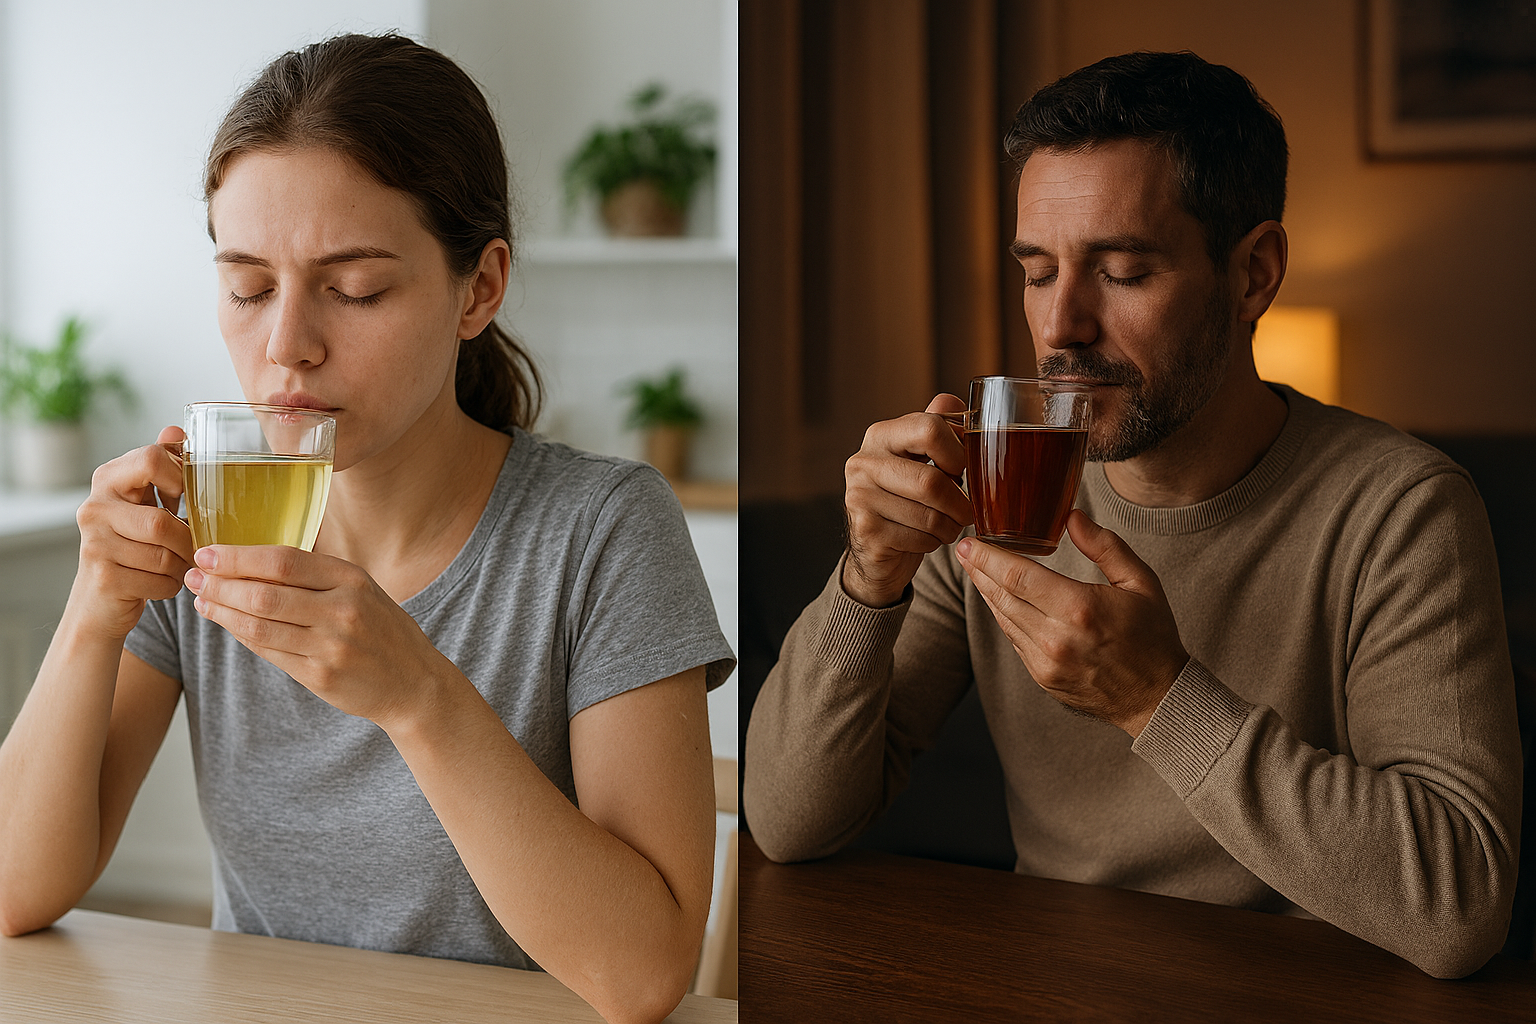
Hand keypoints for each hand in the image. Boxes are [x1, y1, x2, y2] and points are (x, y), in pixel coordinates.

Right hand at [71, 427, 195, 639]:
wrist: (100, 599)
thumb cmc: (133, 543)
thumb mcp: (146, 500)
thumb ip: (162, 465)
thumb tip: (176, 428)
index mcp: (108, 479)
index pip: (150, 459)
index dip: (179, 477)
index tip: (183, 497)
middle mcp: (94, 507)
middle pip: (162, 522)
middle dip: (186, 540)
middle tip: (189, 546)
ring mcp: (94, 544)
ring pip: (165, 555)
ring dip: (181, 565)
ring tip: (173, 565)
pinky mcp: (103, 577)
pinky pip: (160, 581)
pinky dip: (171, 586)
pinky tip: (159, 582)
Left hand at [183, 545, 454, 725]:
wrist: (414, 683)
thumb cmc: (382, 630)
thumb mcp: (361, 590)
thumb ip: (316, 577)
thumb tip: (252, 562)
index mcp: (352, 580)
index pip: (283, 561)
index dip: (239, 557)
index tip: (207, 552)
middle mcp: (343, 611)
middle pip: (265, 594)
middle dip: (221, 583)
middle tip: (193, 576)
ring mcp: (331, 646)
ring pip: (259, 626)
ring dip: (223, 612)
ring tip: (202, 601)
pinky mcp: (321, 676)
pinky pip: (269, 652)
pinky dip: (242, 636)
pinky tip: (228, 624)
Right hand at [842, 394, 973, 606]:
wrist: (876, 545)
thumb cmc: (907, 497)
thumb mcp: (921, 458)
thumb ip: (936, 428)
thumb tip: (953, 400)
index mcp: (881, 435)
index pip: (929, 428)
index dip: (957, 452)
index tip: (963, 470)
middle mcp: (863, 462)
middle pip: (931, 481)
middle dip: (960, 503)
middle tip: (968, 512)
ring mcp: (859, 497)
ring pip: (928, 515)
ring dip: (949, 526)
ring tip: (949, 526)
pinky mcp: (865, 530)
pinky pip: (918, 538)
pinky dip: (933, 542)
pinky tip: (927, 538)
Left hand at [955, 510, 1189, 736]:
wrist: (1157, 697)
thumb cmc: (1153, 636)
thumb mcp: (1141, 583)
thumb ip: (1105, 546)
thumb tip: (1072, 516)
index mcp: (1079, 610)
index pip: (1018, 576)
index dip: (987, 557)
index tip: (969, 541)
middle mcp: (1056, 638)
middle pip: (1002, 596)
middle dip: (978, 570)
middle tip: (963, 549)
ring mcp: (1046, 662)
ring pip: (1003, 618)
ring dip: (987, 592)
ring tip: (976, 569)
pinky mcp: (1042, 677)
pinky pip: (1014, 639)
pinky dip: (1004, 616)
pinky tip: (1000, 599)